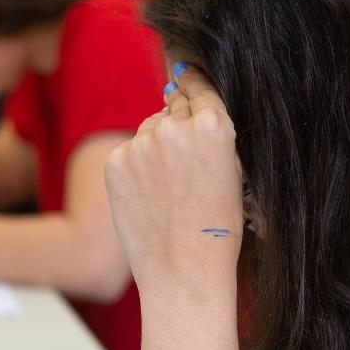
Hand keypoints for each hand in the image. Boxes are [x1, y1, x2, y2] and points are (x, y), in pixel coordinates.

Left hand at [104, 66, 245, 294]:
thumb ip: (211, 135)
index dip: (193, 85)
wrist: (183, 270)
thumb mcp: (232, 173)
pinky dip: (135, 169)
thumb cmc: (215, 229)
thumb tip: (178, 97)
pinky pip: (127, 153)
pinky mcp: (116, 162)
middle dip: (177, 127)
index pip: (200, 88)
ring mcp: (142, 144)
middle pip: (173, 108)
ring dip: (155, 148)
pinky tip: (148, 198)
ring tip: (167, 191)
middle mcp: (175, 127)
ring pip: (148, 131)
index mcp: (213, 126)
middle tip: (181, 165)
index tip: (185, 79)